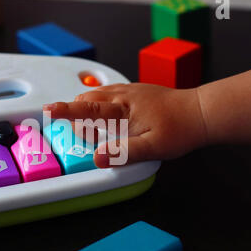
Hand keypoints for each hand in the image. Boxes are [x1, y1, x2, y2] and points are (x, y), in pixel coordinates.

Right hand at [43, 83, 207, 167]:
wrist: (201, 112)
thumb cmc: (179, 129)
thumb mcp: (153, 147)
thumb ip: (123, 152)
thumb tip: (97, 158)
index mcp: (124, 109)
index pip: (88, 109)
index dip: (66, 110)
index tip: (49, 110)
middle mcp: (124, 96)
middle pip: (88, 98)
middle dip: (76, 113)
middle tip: (82, 134)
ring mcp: (130, 91)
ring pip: (98, 93)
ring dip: (88, 106)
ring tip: (92, 125)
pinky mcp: (137, 91)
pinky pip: (110, 93)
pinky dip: (100, 102)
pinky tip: (110, 116)